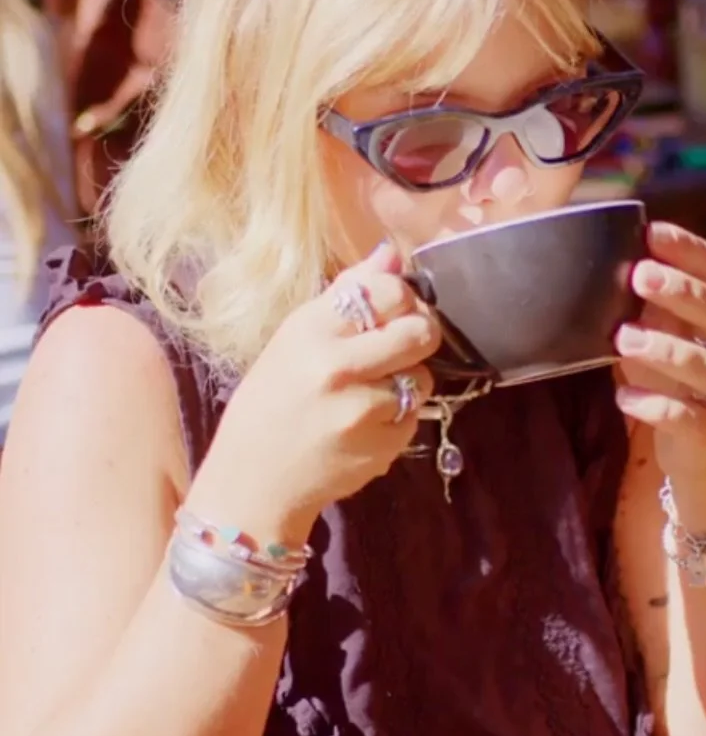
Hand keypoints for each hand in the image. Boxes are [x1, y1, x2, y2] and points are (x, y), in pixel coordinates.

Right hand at [193, 242, 439, 543]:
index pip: (388, 292)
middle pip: (419, 333)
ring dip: (408, 382)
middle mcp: (337, 367)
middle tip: (402, 345)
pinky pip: (414, 418)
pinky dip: (398, 419)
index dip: (402, 298)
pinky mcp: (381, 446)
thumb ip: (346, 294)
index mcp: (311, 331)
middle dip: (419, 335)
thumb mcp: (293, 339)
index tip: (393, 310)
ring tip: (372, 392)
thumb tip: (391, 252)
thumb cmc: (269, 404)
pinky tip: (365, 425)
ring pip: (423, 378)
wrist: (253, 483)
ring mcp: (362, 410)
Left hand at [614, 223, 705, 478]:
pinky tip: (626, 398)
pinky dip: (657, 406)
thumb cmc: (676, 394)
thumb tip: (587, 264)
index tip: (651, 230)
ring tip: (623, 340)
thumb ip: (638, 309)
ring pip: (705, 365)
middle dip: (681, 290)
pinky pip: (688, 417)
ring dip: (664, 349)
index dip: (687, 249)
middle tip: (641, 275)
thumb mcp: (659, 344)